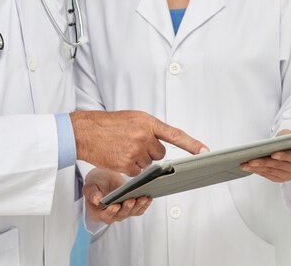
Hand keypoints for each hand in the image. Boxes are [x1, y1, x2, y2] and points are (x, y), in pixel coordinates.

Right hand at [71, 110, 208, 175]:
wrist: (85, 131)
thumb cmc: (108, 124)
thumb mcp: (133, 118)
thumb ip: (149, 129)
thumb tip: (160, 143)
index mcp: (147, 122)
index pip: (175, 134)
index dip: (192, 144)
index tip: (205, 151)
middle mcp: (144, 136)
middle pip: (160, 154)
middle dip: (150, 152)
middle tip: (134, 144)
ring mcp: (135, 151)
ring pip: (148, 165)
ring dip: (138, 161)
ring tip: (123, 149)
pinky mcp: (126, 164)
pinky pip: (136, 173)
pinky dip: (129, 169)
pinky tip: (118, 157)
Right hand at [83, 168, 151, 224]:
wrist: (105, 178)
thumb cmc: (96, 183)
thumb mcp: (90, 186)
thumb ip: (92, 193)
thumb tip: (97, 200)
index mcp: (97, 213)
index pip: (105, 215)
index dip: (110, 212)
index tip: (116, 205)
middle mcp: (110, 216)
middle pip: (120, 215)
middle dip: (127, 208)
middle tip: (132, 199)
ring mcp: (121, 213)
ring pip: (131, 213)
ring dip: (138, 206)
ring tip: (144, 198)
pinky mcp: (130, 209)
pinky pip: (138, 210)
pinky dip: (144, 205)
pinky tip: (148, 198)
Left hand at [240, 130, 290, 182]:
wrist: (289, 147)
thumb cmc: (290, 139)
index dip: (284, 156)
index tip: (273, 154)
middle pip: (280, 166)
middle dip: (265, 162)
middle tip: (251, 160)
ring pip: (272, 171)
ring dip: (258, 168)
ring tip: (245, 164)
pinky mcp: (282, 178)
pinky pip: (269, 175)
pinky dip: (258, 171)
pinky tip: (249, 168)